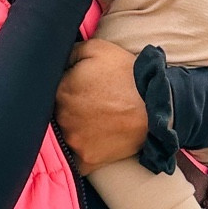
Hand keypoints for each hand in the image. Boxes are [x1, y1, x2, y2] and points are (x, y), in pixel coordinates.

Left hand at [55, 38, 147, 173]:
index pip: (51, 88)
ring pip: (64, 135)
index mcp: (61, 90)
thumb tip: (57, 59)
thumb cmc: (128, 75)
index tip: (79, 87)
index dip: (65, 86)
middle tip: (90, 103)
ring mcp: (74, 141)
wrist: (156, 106)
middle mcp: (62, 117)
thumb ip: (70, 52)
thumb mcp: (98, 48)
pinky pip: (74, 161)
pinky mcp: (87, 159)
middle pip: (56, 112)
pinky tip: (89, 143)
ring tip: (94, 120)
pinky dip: (78, 154)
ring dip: (73, 129)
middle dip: (68, 107)